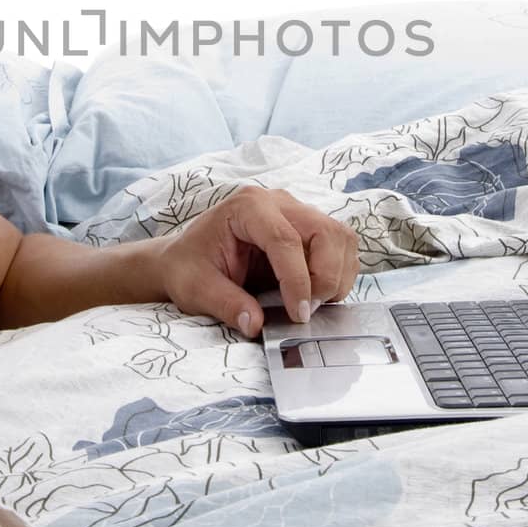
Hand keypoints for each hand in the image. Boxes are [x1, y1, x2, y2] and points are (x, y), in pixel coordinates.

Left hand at [160, 188, 358, 337]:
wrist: (187, 258)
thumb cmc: (189, 266)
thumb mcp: (197, 289)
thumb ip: (227, 304)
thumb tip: (255, 324)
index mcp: (247, 206)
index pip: (285, 239)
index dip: (297, 280)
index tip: (298, 315)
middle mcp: (278, 201)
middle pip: (324, 232)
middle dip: (325, 276)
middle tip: (306, 311)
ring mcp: (297, 211)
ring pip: (340, 237)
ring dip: (336, 275)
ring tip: (310, 303)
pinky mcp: (308, 228)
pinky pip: (340, 246)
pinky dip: (338, 273)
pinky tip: (315, 294)